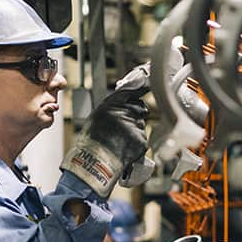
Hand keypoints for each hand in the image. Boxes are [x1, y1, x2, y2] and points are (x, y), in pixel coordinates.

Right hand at [61, 66, 149, 197]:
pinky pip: (143, 138)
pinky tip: (126, 148)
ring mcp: (133, 126)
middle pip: (139, 108)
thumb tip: (127, 100)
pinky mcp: (141, 139)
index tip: (149, 78)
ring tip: (121, 141)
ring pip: (141, 124)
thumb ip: (112, 108)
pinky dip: (137, 143)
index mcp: (110, 105)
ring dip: (135, 131)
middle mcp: (122, 113)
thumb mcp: (97, 118)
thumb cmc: (92, 143)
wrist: (94, 163)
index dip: (142, 85)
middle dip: (136, 115)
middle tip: (123, 129)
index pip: (131, 90)